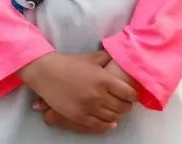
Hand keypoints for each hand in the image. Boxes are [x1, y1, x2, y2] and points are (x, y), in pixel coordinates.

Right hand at [20, 51, 135, 133]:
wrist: (48, 73)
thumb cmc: (70, 63)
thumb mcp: (91, 58)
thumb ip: (107, 58)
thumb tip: (119, 55)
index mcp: (104, 79)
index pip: (128, 93)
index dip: (133, 96)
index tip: (133, 96)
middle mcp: (98, 95)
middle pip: (122, 107)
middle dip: (127, 106)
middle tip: (127, 104)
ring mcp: (88, 108)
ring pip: (111, 117)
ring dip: (117, 116)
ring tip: (118, 112)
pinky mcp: (78, 117)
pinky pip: (98, 125)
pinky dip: (107, 125)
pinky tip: (110, 123)